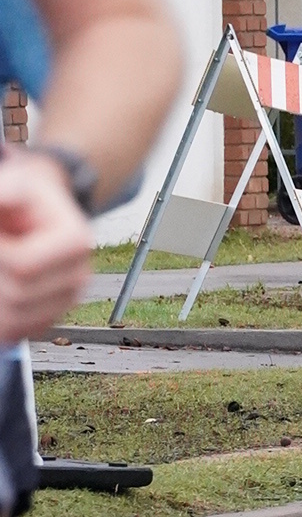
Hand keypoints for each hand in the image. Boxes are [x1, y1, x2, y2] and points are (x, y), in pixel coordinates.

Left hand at [0, 148, 94, 338]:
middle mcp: (79, 279)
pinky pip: (16, 333)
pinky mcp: (50, 318)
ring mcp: (66, 302)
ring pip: (13, 322)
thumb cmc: (24, 196)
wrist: (39, 211)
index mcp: (77, 244)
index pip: (22, 265)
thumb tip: (5, 198)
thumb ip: (8, 192)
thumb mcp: (16, 184)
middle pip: (16, 297)